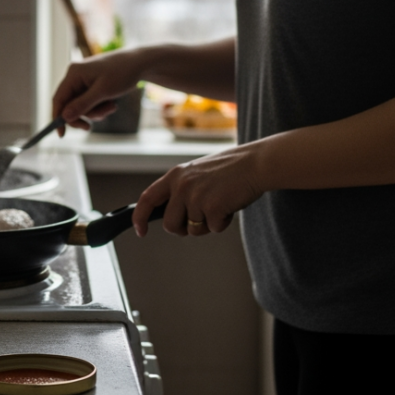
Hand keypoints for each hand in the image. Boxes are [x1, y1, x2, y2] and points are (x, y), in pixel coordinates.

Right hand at [51, 50, 146, 133]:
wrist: (140, 63)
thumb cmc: (122, 73)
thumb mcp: (103, 91)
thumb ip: (83, 104)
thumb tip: (64, 117)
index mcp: (74, 74)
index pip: (58, 98)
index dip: (57, 117)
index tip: (61, 134)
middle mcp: (75, 77)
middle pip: (69, 105)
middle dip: (84, 115)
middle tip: (90, 127)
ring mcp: (83, 81)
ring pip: (81, 106)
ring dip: (95, 112)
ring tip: (112, 107)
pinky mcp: (91, 86)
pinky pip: (89, 103)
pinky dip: (99, 108)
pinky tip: (111, 104)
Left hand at [133, 145, 266, 236]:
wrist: (255, 164)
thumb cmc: (230, 171)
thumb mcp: (198, 174)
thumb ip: (182, 191)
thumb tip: (172, 219)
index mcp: (176, 176)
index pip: (147, 198)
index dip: (139, 217)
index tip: (140, 231)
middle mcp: (182, 186)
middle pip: (170, 224)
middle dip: (183, 228)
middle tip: (200, 219)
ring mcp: (196, 197)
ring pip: (192, 230)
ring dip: (206, 225)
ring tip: (220, 205)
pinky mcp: (212, 207)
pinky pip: (213, 228)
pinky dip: (223, 223)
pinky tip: (230, 205)